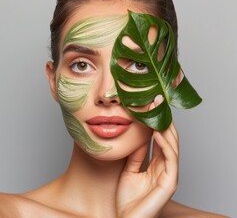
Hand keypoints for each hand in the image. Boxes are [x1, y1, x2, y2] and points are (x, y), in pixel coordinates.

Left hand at [117, 95, 178, 217]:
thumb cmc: (126, 199)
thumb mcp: (129, 169)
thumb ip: (137, 154)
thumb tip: (140, 134)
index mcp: (157, 164)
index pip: (159, 139)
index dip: (155, 122)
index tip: (149, 104)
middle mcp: (166, 168)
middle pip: (168, 139)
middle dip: (162, 119)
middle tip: (156, 100)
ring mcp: (169, 175)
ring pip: (172, 146)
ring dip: (165, 127)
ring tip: (158, 111)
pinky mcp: (170, 183)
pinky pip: (170, 159)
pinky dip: (165, 144)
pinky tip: (158, 132)